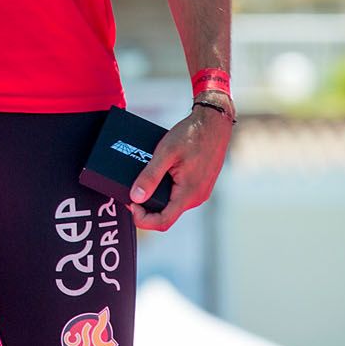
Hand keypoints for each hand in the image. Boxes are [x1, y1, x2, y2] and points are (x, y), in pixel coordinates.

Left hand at [128, 103, 230, 230]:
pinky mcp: (199, 184)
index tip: (130, 204)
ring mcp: (199, 192)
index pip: (163, 222)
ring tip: (141, 183)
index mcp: (189, 194)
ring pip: (172, 205)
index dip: (142, 219)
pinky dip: (165, 191)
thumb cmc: (192, 135)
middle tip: (131, 192)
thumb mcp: (166, 153)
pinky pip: (179, 195)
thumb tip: (136, 197)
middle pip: (166, 215)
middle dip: (146, 208)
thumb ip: (150, 176)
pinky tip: (156, 177)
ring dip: (155, 199)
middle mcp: (196, 197)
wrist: (214, 123)